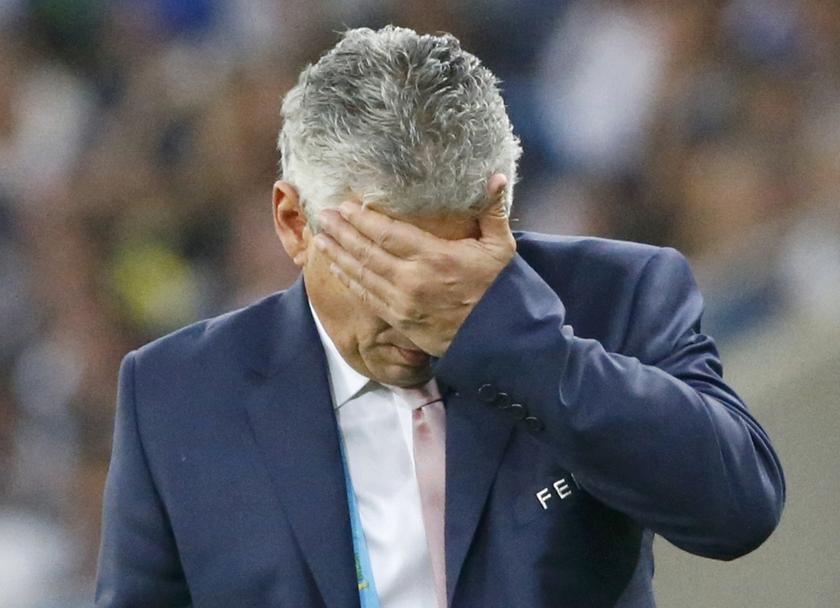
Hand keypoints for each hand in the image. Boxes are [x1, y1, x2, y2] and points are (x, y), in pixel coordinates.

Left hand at [314, 174, 515, 356]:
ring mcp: (403, 302)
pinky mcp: (400, 320)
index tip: (346, 206)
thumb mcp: (500, 247)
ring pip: (362, 275)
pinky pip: (368, 297)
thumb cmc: (499, 288)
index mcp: (435, 257)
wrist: (497, 335)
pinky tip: (336, 268)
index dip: (363, 219)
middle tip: (323, 216)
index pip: (388, 233)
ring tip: (320, 238)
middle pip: (367, 251)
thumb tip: (496, 176)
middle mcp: (413, 279)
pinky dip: (349, 281)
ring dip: (338, 255)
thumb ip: (493, 210)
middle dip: (342, 232)